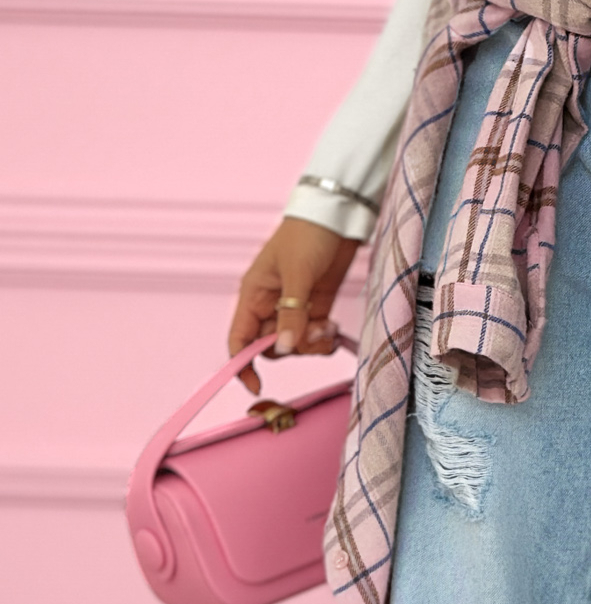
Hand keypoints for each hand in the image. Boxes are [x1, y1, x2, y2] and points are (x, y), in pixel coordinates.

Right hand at [227, 217, 359, 392]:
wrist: (336, 217)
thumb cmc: (308, 236)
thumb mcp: (298, 274)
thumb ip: (292, 313)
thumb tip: (285, 348)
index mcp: (253, 295)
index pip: (240, 339)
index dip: (243, 365)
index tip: (256, 386)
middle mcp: (269, 305)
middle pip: (271, 346)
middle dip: (293, 347)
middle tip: (314, 332)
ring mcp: (293, 308)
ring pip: (295, 344)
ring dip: (312, 343)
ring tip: (328, 327)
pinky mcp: (316, 308)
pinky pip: (314, 337)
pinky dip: (324, 339)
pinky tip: (334, 329)